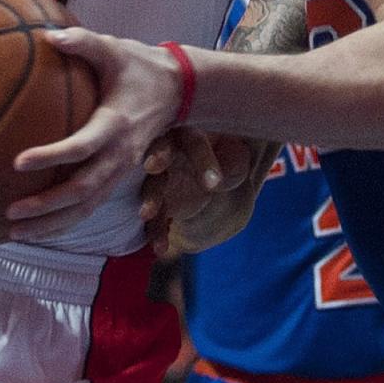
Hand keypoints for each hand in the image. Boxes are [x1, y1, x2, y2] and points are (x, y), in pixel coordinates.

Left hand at [7, 31, 182, 242]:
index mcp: (116, 124)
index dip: (52, 157)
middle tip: (11, 213)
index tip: (18, 162)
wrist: (180, 90)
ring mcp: (121, 170)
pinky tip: (38, 227)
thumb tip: (49, 36)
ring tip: (16, 233)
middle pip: (83, 191)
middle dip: (47, 206)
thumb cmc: (139, 66)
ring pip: (87, 208)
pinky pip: (91, 205)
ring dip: (53, 224)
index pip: (82, 147)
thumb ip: (83, 41)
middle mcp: (120, 155)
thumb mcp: (114, 48)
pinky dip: (65, 220)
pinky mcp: (118, 176)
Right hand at [145, 133, 262, 255]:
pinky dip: (155, 231)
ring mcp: (160, 177)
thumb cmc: (226, 161)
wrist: (217, 182)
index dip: (203, 160)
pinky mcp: (158, 202)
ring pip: (151, 183)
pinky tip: (160, 247)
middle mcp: (169, 151)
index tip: (214, 185)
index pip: (195, 141)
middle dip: (156, 158)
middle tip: (153, 167)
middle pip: (159, 150)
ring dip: (149, 198)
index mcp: (190, 135)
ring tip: (147, 213)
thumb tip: (222, 176)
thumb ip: (234, 164)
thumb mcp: (236, 161)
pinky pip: (153, 216)